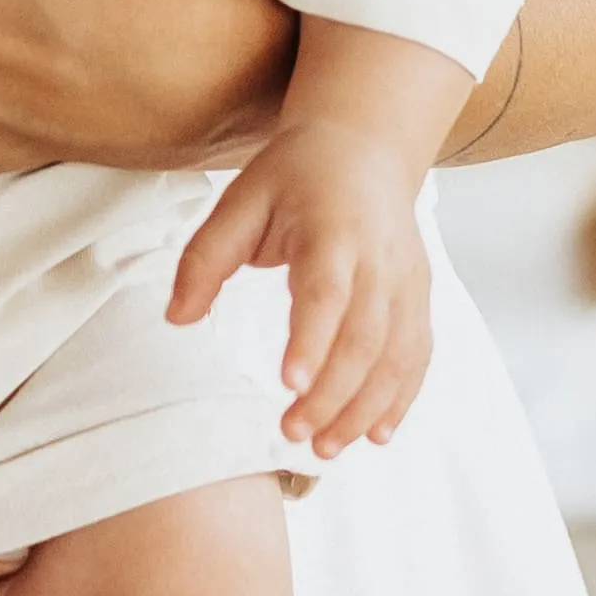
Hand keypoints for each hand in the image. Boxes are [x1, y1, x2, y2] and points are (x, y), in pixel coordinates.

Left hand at [168, 113, 435, 454]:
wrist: (364, 148)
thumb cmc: (293, 176)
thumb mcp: (238, 201)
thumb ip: (204, 259)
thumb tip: (176, 318)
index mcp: (331, 232)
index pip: (326, 293)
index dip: (312, 340)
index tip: (291, 384)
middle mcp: (378, 260)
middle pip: (364, 338)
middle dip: (333, 394)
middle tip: (293, 433)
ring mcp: (406, 282)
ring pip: (395, 356)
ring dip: (365, 408)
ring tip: (326, 447)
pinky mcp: (419, 298)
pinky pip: (417, 356)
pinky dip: (401, 398)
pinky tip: (377, 435)